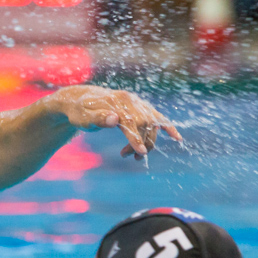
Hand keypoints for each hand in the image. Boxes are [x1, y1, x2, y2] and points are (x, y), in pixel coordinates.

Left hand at [45, 85, 181, 159]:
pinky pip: (157, 117)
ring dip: (147, 142)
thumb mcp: (83, 118)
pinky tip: (177, 138)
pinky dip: (167, 127)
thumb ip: (98, 118)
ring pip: (151, 124)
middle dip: (139, 143)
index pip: (131, 121)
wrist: (80, 101)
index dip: (136, 138)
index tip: (139, 153)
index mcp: (116, 101)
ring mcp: (137, 103)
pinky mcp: (140, 107)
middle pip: (144, 124)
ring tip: (132, 156)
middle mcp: (130, 100)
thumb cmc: (79, 112)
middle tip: (125, 156)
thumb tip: (114, 119)